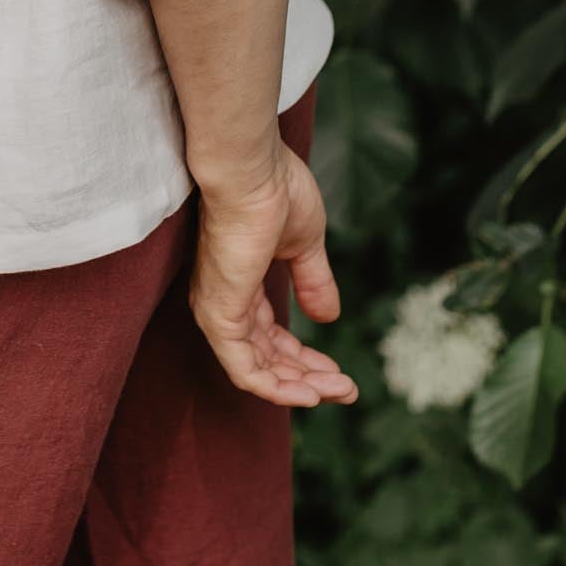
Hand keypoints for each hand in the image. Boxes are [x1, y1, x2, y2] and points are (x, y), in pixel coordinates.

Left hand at [188, 146, 359, 407]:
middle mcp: (225, 301)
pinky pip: (244, 369)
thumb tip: (328, 317)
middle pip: (266, 358)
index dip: (306, 360)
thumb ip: (313, 281)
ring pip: (256, 370)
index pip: (271, 337)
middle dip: (309, 378)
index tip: (341, 374)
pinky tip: (310, 394)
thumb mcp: (305, 244)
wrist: (253, 170)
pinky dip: (276, 389)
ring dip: (299, 388)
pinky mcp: (218, 315)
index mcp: (241, 284)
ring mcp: (218, 309)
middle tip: (347, 389)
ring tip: (339, 391)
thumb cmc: (275, 191)